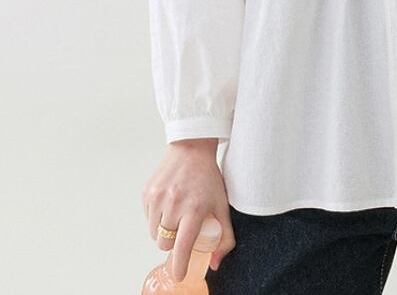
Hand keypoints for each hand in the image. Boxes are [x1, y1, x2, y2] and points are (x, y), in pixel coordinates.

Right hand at [141, 138, 235, 279]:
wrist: (192, 148)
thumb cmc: (208, 177)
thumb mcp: (222, 205)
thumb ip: (225, 236)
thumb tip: (216, 263)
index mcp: (195, 207)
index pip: (182, 246)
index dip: (180, 265)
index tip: (179, 274)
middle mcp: (174, 203)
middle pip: (165, 243)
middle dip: (173, 243)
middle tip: (182, 230)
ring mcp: (158, 197)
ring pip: (153, 233)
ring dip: (163, 231)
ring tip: (176, 215)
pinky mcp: (146, 193)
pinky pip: (147, 218)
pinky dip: (155, 218)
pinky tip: (167, 204)